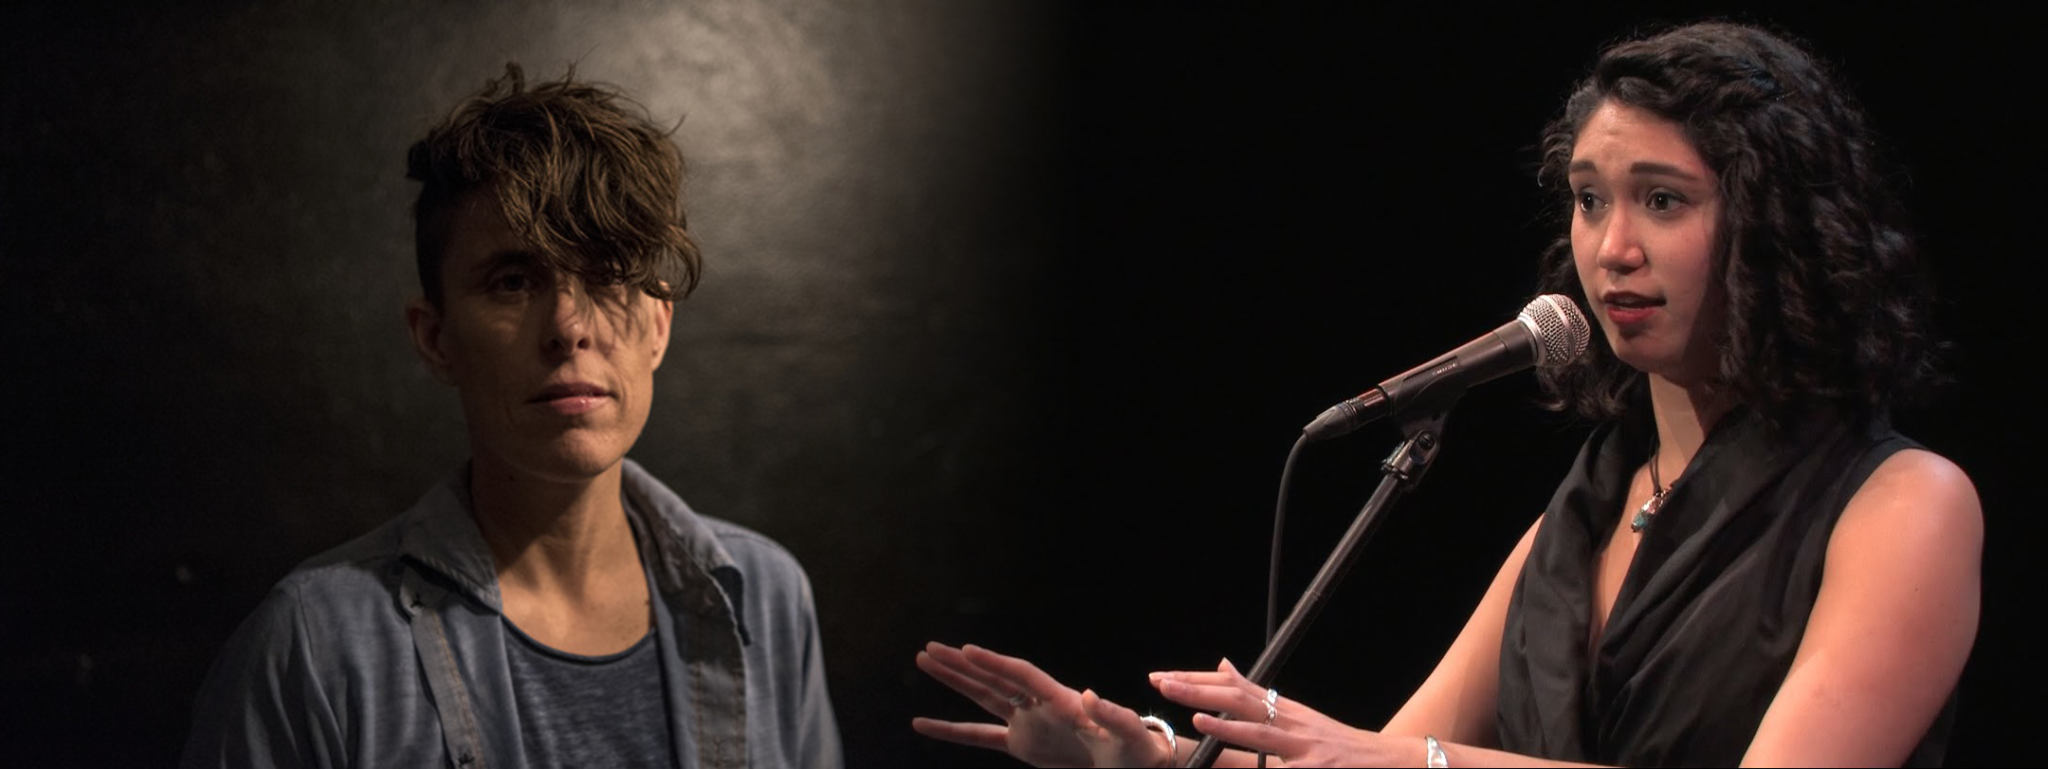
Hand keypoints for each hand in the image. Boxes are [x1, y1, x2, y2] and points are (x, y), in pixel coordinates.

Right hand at [914, 642, 1175, 766]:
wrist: (1138, 765)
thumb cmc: (1140, 751)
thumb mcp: (1132, 736)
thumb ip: (1113, 716)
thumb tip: (1089, 695)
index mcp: (1063, 700)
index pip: (1022, 676)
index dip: (994, 663)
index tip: (966, 650)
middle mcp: (1040, 705)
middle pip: (994, 678)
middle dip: (962, 665)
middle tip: (929, 649)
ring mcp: (1029, 723)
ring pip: (983, 697)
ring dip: (954, 681)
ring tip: (923, 661)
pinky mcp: (1024, 745)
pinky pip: (981, 736)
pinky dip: (953, 731)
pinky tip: (924, 724)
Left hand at [1151, 659, 1416, 767]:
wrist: (1392, 760)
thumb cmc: (1338, 743)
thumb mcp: (1297, 714)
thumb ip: (1258, 695)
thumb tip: (1222, 665)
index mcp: (1284, 709)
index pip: (1233, 688)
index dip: (1197, 681)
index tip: (1163, 677)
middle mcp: (1292, 723)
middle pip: (1240, 701)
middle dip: (1199, 692)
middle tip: (1162, 684)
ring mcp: (1305, 749)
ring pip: (1261, 734)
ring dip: (1227, 728)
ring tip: (1196, 719)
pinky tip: (1237, 766)